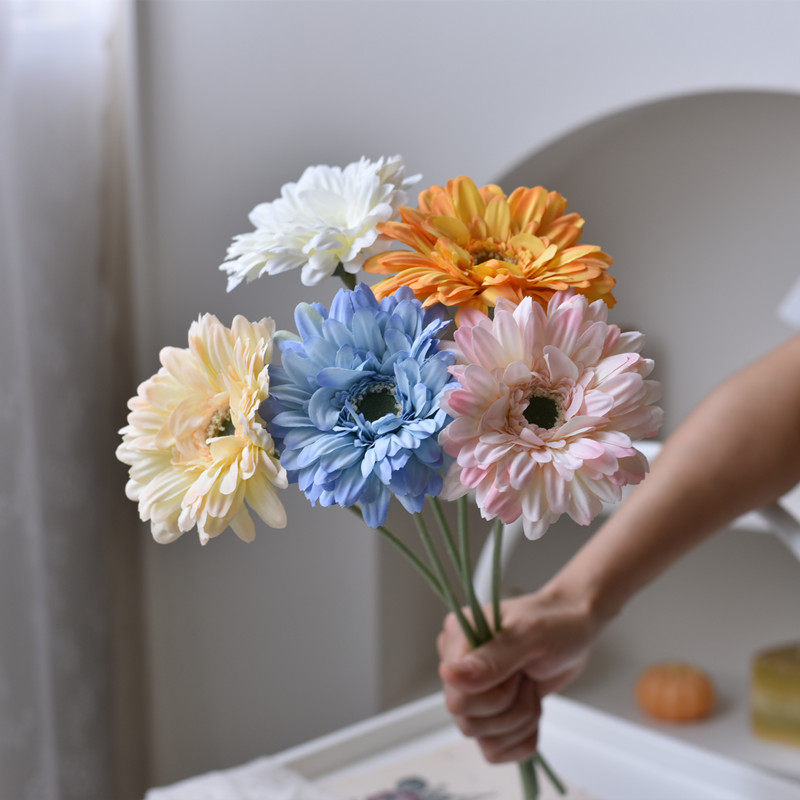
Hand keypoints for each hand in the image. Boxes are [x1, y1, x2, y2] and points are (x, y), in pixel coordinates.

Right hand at [436, 586, 599, 763]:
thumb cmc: (553, 623)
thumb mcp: (528, 636)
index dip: (494, 695)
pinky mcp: (489, 713)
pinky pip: (494, 749)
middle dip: (511, 707)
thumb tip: (448, 674)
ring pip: (483, 738)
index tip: (516, 670)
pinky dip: (522, 736)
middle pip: (468, 723)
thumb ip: (490, 660)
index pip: (456, 698)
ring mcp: (472, 693)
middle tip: (526, 677)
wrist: (574, 629)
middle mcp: (458, 668)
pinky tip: (531, 705)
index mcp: (457, 638)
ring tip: (531, 685)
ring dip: (521, 719)